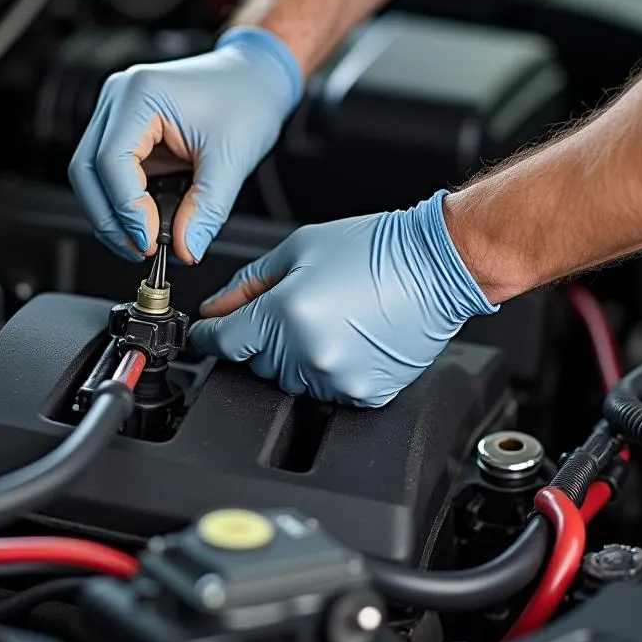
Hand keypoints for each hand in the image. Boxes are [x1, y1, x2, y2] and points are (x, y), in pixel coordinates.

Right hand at [68, 27, 301, 262]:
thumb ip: (207, 209)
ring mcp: (117, 114)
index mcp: (141, 94)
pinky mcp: (125, 131)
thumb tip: (185, 249)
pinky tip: (146, 222)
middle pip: (86, 171)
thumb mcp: (232, 160)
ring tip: (145, 242)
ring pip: (91, 176)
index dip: (126, 208)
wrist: (255, 78)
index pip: (111, 161)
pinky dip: (123, 203)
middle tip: (141, 250)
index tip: (150, 240)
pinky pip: (109, 174)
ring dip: (112, 215)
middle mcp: (119, 99)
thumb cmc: (246, 100)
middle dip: (110, 219)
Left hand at [189, 191, 496, 406]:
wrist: (437, 266)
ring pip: (288, 380)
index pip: (224, 341)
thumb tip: (217, 308)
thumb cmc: (376, 250)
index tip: (205, 333)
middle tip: (293, 307)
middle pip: (256, 363)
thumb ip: (249, 284)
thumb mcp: (298, 249)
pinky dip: (326, 369)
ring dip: (294, 356)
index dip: (209, 336)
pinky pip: (325, 390)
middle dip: (262, 337)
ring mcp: (337, 378)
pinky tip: (347, 338)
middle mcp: (307, 354)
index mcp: (286, 315)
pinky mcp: (364, 393)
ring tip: (327, 319)